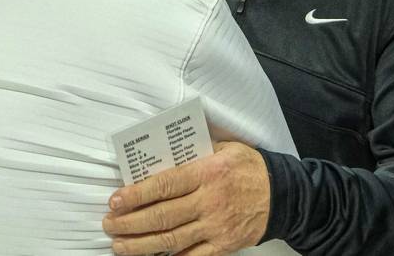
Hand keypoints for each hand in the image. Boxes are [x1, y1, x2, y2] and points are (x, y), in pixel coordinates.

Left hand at [103, 141, 270, 254]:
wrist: (283, 196)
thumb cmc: (249, 168)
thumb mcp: (224, 148)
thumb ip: (195, 150)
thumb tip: (161, 151)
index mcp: (207, 173)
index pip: (164, 185)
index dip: (136, 195)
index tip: (115, 201)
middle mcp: (209, 201)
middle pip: (162, 216)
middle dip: (130, 222)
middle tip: (110, 224)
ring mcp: (215, 226)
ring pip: (171, 240)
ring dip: (141, 244)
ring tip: (119, 244)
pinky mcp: (223, 245)